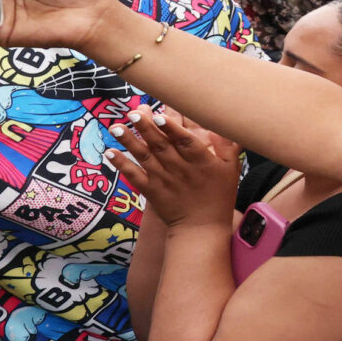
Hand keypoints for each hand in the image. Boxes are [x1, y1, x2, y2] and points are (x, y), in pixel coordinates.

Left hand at [111, 106, 239, 228]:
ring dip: (129, 142)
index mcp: (202, 162)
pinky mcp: (151, 191)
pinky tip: (110, 152)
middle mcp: (180, 169)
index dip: (172, 129)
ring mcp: (163, 180)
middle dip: (146, 128)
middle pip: (161, 146)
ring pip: (144, 157)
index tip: (159, 115)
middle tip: (133, 113)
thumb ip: (228, 146)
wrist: (201, 228)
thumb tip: (224, 125)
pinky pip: (133, 176)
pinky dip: (121, 164)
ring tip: (116, 127)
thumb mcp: (232, 169)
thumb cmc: (219, 195)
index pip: (186, 142)